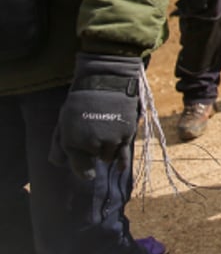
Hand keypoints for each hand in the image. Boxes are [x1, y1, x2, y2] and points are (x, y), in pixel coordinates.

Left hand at [50, 54, 141, 178]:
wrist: (105, 81)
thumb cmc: (81, 101)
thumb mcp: (63, 122)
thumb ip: (60, 147)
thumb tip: (62, 165)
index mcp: (72, 142)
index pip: (81, 169)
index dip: (84, 170)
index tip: (87, 172)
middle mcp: (91, 144)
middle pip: (96, 161)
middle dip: (94, 154)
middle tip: (94, 138)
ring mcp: (110, 140)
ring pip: (110, 157)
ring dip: (108, 151)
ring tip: (106, 134)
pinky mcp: (126, 134)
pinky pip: (124, 154)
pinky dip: (121, 161)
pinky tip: (120, 168)